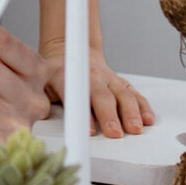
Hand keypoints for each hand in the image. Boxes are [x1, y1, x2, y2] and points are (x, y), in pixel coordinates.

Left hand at [41, 40, 155, 137]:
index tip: (89, 131)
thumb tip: (38, 118)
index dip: (82, 114)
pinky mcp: (120, 82)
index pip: (75, 94)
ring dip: (131, 113)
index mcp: (66, 76)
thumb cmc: (54, 75)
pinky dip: (143, 106)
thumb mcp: (42, 85)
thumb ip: (43, 101)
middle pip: (102, 95)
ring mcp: (108, 78)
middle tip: (115, 133)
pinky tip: (148, 120)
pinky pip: (134, 93)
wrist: (70, 51)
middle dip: (109, 115)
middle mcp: (90, 75)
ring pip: (122, 94)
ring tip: (135, 129)